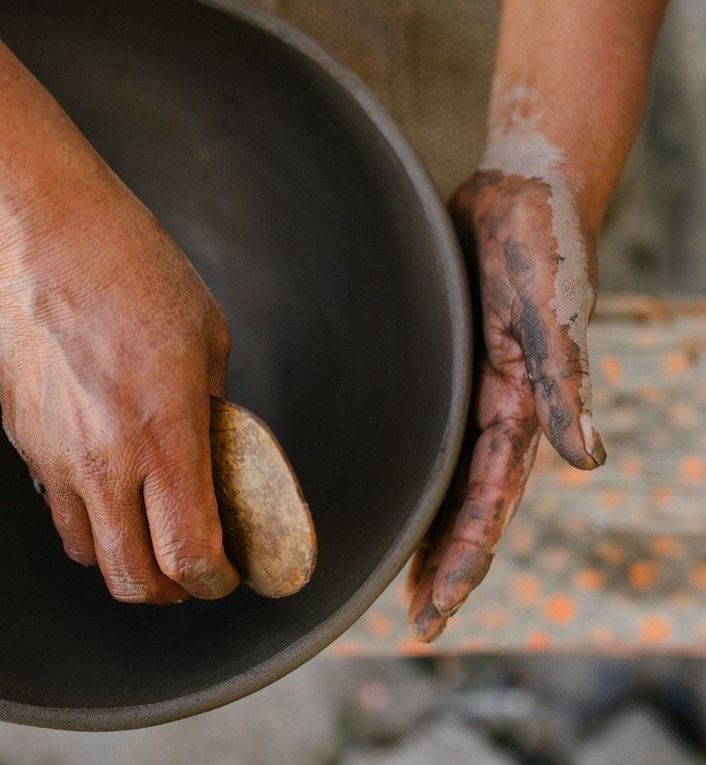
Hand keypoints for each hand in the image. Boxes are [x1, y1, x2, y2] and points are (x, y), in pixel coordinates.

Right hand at [0, 183, 239, 603]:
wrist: (43, 241)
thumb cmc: (136, 274)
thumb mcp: (207, 337)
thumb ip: (213, 410)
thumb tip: (216, 453)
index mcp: (165, 435)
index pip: (189, 554)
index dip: (214, 581)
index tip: (227, 573)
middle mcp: (106, 461)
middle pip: (132, 578)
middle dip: (169, 591)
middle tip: (189, 571)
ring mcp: (56, 456)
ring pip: (86, 552)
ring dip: (122, 558)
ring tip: (145, 533)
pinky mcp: (25, 441)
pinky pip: (57, 503)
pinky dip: (87, 512)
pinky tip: (105, 479)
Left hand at [407, 169, 606, 640]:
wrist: (525, 189)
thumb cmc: (545, 244)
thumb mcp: (554, 311)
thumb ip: (567, 384)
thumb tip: (590, 461)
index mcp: (521, 413)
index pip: (486, 510)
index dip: (461, 566)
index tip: (431, 619)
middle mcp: (500, 414)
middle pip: (467, 510)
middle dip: (444, 569)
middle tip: (416, 626)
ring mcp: (476, 392)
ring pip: (449, 479)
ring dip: (431, 531)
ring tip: (403, 579)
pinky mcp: (454, 365)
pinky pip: (434, 431)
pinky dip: (418, 469)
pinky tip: (395, 485)